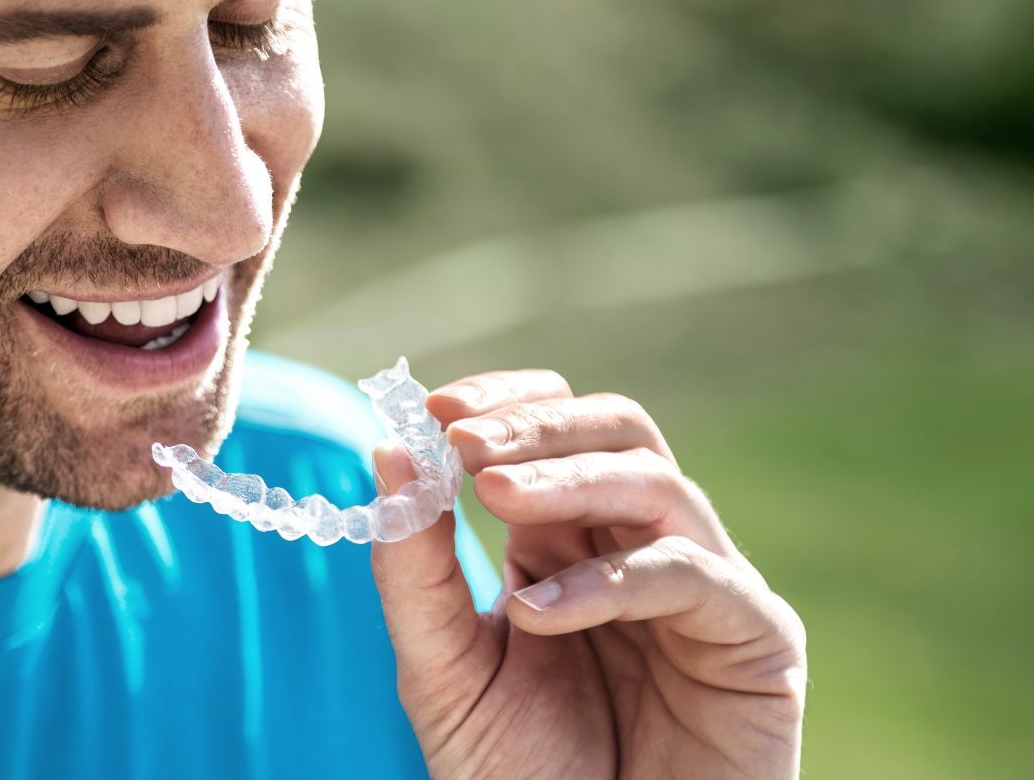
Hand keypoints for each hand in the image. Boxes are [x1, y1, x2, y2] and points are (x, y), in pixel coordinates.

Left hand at [368, 369, 805, 778]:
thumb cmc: (517, 776)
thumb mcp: (441, 666)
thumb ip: (415, 568)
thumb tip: (387, 450)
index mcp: (568, 543)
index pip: (556, 430)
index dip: (504, 402)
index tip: (435, 406)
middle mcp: (641, 549)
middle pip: (617, 433)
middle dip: (536, 425)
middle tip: (464, 438)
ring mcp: (706, 589)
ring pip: (658, 483)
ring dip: (568, 479)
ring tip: (491, 496)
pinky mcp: (758, 640)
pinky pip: (695, 575)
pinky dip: (612, 581)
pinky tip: (537, 612)